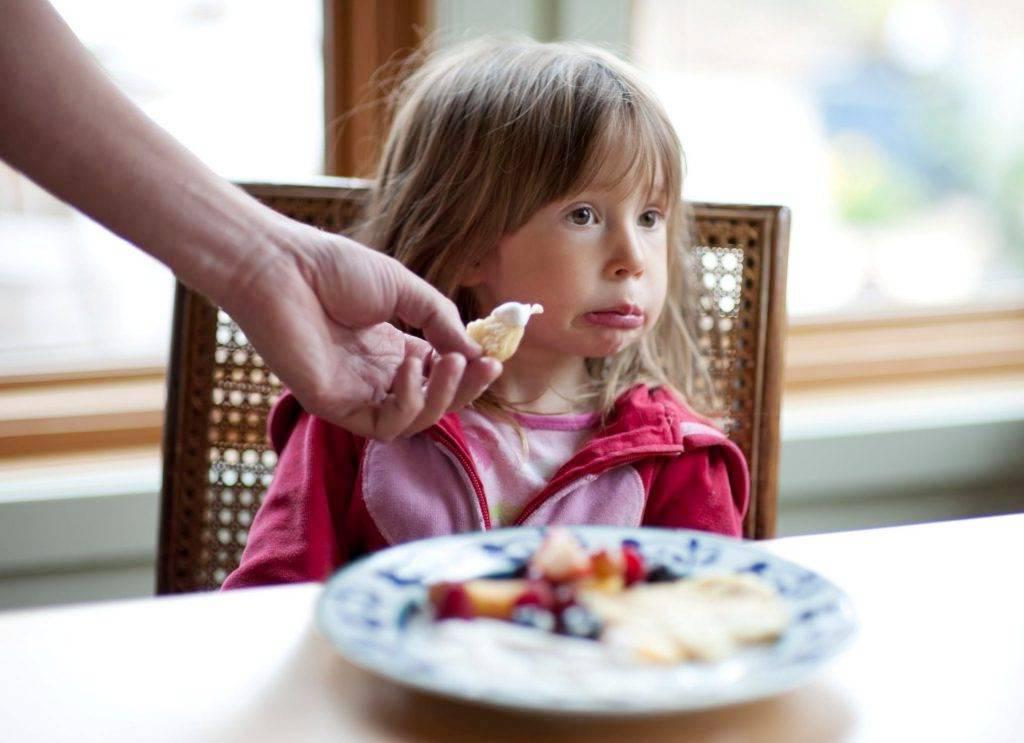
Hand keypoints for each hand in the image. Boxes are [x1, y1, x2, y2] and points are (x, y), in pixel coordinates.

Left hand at [223, 219, 501, 438]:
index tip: (492, 357)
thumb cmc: (332, 269)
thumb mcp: (403, 288)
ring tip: (452, 363)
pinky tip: (409, 366)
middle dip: (465, 388)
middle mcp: (375, 376)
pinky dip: (408, 402)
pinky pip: (384, 424)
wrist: (280, 266)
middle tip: (486, 367)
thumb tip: (477, 351)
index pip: (438, 375)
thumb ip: (440, 320)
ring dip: (443, 396)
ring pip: (414, 420)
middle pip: (433, 402)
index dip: (468, 370)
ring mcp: (355, 394)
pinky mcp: (334, 407)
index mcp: (390, 348)